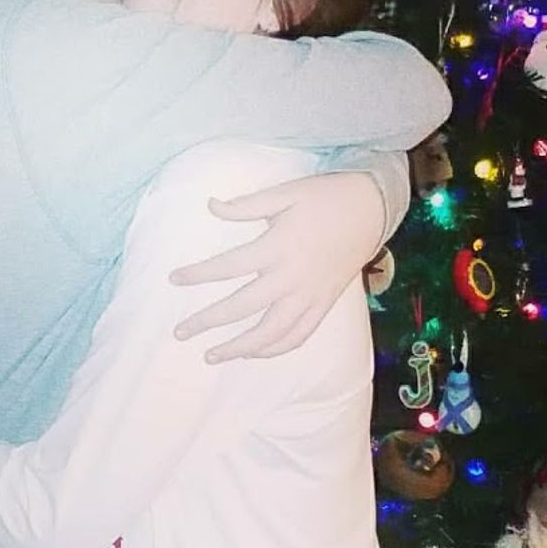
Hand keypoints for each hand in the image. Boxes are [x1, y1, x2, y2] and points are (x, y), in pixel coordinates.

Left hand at [170, 171, 385, 362]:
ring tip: (212, 355)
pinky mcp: (324, 304)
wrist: (372, 209)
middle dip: (208, 321)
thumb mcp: (285, 192)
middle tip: (180, 332)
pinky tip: (254, 353)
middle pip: (243, 306)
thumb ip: (246, 205)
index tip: (174, 279)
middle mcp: (292, 276)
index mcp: (278, 246)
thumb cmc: (325, 197)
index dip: (198, 274)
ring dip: (239, 347)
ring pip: (271, 332)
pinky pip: (298, 335)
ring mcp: (310, 295)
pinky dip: (275, 349)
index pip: (229, 266)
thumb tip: (211, 206)